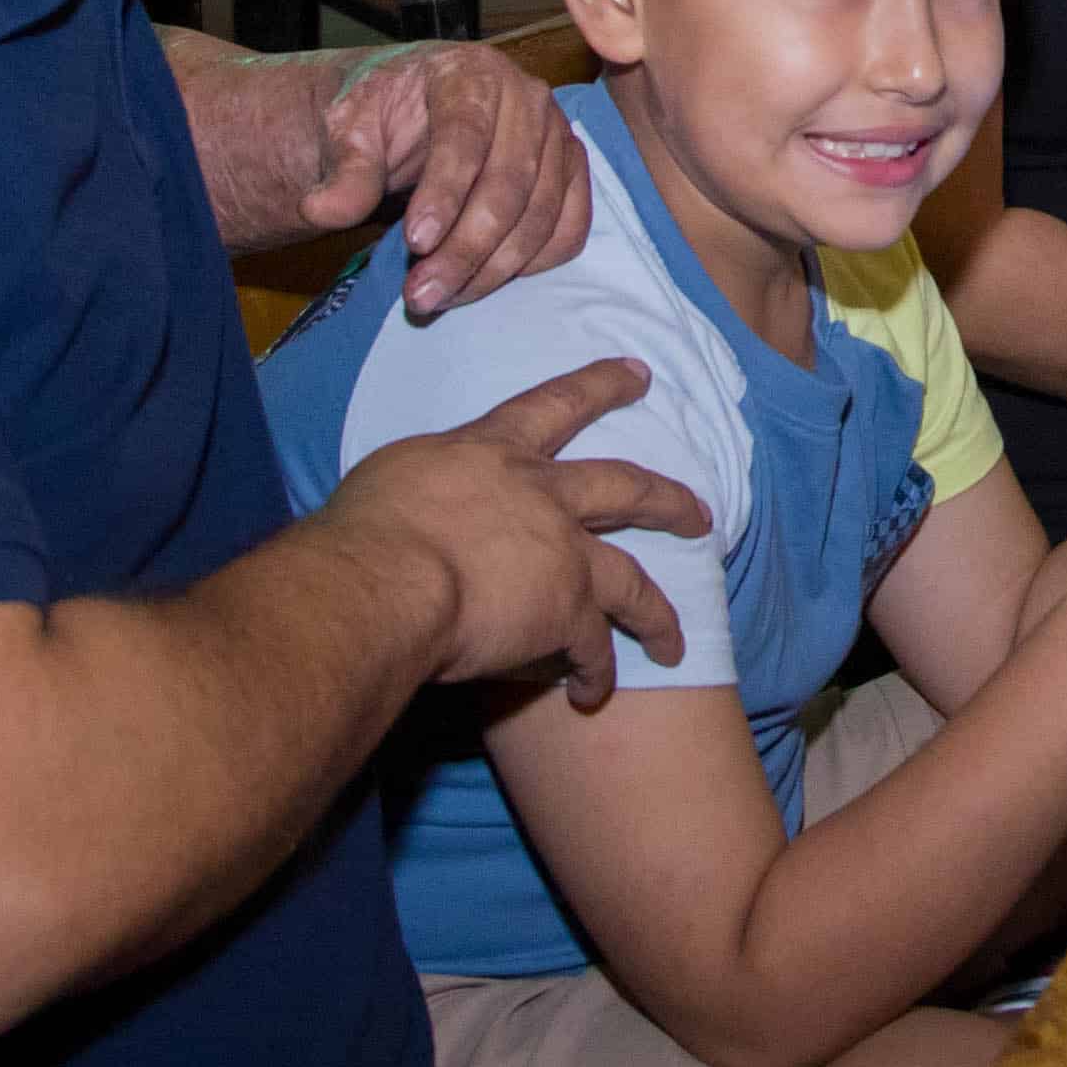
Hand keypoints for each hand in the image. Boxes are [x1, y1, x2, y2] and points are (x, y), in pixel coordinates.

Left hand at [303, 43, 592, 313]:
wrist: (418, 111)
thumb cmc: (387, 115)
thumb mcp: (349, 129)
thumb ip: (343, 169)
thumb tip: (323, 210)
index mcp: (471, 72)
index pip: (466, 135)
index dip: (444, 193)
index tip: (415, 243)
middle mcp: (528, 98)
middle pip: (510, 183)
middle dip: (465, 249)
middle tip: (421, 294)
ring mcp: (558, 136)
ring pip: (541, 214)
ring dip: (492, 268)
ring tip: (439, 297)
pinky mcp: (573, 174)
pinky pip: (569, 230)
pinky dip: (533, 264)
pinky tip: (484, 280)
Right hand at [325, 358, 703, 707]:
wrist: (384, 580)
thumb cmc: (367, 527)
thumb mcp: (395, 478)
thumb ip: (427, 487)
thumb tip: (418, 504)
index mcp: (494, 451)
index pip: (556, 404)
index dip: (601, 385)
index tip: (638, 373)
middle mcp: (542, 494)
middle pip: (625, 487)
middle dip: (667, 500)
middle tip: (699, 513)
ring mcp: (565, 554)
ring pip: (632, 580)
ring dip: (657, 613)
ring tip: (673, 638)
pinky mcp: (568, 613)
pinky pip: (595, 648)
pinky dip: (594, 672)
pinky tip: (590, 693)